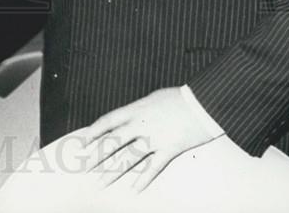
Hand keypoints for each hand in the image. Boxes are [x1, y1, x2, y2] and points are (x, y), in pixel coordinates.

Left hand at [81, 88, 217, 191]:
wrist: (204, 103)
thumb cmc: (179, 98)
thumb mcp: (153, 99)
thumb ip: (138, 111)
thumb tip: (127, 120)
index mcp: (136, 109)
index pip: (108, 121)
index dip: (94, 132)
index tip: (84, 143)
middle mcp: (141, 124)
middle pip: (113, 142)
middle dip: (97, 155)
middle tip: (85, 167)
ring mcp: (155, 138)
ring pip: (129, 158)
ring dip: (114, 172)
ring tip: (101, 183)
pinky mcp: (170, 149)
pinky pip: (154, 167)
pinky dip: (144, 179)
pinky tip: (135, 189)